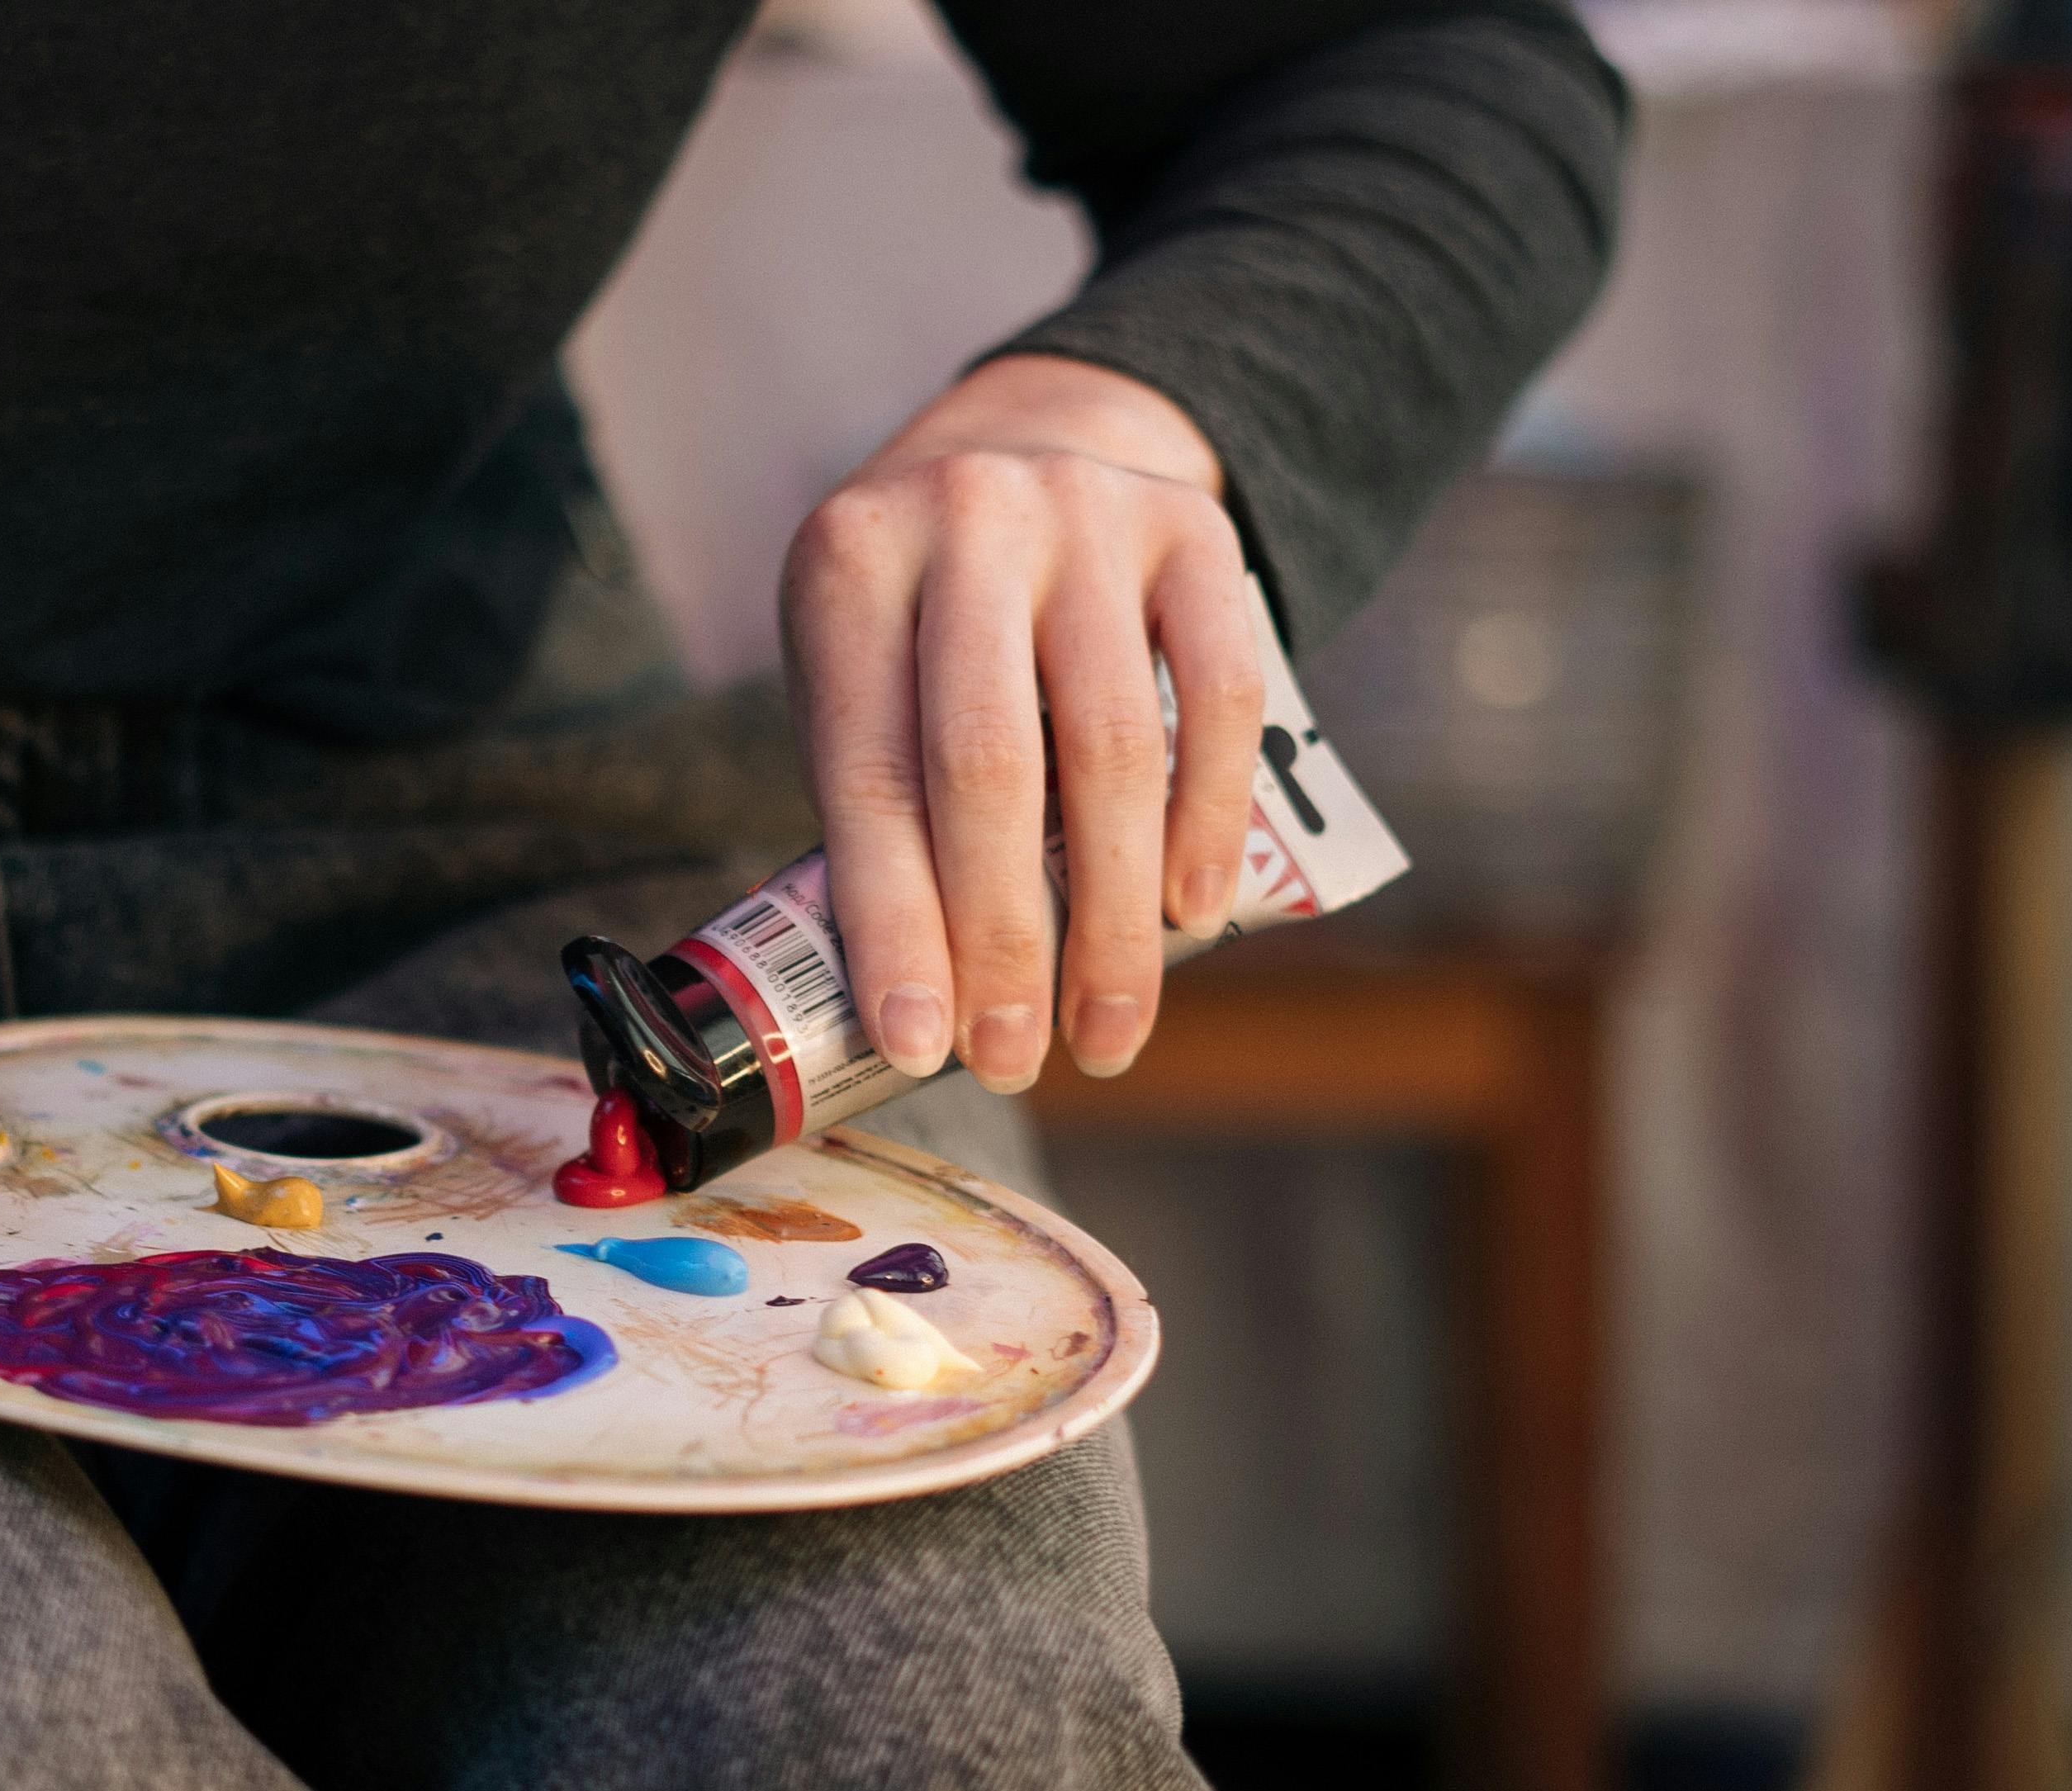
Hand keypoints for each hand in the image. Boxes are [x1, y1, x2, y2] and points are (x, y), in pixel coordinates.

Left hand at [781, 352, 1262, 1089]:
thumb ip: (882, 808)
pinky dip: (1208, 820)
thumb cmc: (919, 623)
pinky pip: (1223, 697)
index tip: (918, 1043)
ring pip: (1113, 748)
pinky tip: (1191, 913)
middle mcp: (968, 520)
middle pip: (991, 767)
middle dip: (1006, 939)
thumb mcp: (857, 678)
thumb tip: (921, 1006)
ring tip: (1105, 1026)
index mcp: (848, 566)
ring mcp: (1089, 511)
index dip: (895, 924)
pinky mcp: (1193, 531)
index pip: (872, 775)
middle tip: (1014, 1060)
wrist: (1023, 449)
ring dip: (1112, 916)